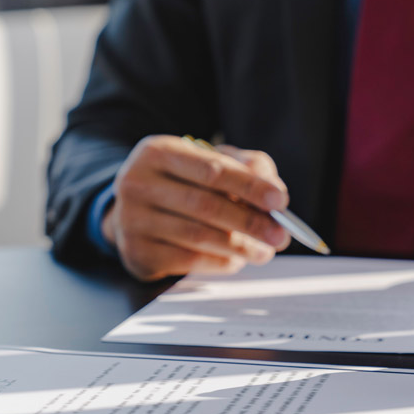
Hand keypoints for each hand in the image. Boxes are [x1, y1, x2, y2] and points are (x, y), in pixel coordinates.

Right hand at [102, 135, 291, 280]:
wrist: (136, 210)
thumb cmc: (185, 182)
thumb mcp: (212, 161)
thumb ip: (248, 168)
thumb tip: (275, 190)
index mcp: (158, 152)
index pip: (212, 170)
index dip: (249, 186)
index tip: (280, 200)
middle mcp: (137, 183)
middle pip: (206, 206)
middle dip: (250, 222)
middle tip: (281, 236)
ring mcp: (132, 220)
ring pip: (198, 237)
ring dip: (240, 247)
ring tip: (265, 252)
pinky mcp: (137, 253)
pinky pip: (188, 260)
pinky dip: (219, 262)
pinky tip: (236, 260)